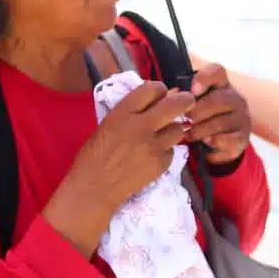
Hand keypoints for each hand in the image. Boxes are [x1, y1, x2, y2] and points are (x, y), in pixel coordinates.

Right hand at [45, 82, 195, 255]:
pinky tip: (153, 156)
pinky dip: (166, 150)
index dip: (160, 89)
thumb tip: (155, 103)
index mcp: (123, 113)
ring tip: (162, 135)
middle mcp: (141, 126)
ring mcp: (154, 146)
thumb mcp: (107, 125)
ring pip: (179, 128)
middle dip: (184, 100)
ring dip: (173, 129)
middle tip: (186, 102)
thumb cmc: (93, 156)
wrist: (94, 189)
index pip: (153, 88)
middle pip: (176, 104)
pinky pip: (172, 150)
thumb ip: (130, 112)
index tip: (161, 95)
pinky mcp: (162, 163)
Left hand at [187, 62, 252, 164]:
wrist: (222, 139)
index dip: (204, 78)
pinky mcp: (243, 137)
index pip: (217, 72)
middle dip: (197, 112)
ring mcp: (242, 118)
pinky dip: (216, 142)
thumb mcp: (193, 103)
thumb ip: (182, 97)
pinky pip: (231, 140)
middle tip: (185, 120)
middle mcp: (235, 98)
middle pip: (218, 100)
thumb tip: (171, 96)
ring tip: (189, 135)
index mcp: (221, 84)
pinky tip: (206, 142)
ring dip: (201, 130)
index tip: (192, 91)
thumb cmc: (202, 117)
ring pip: (221, 122)